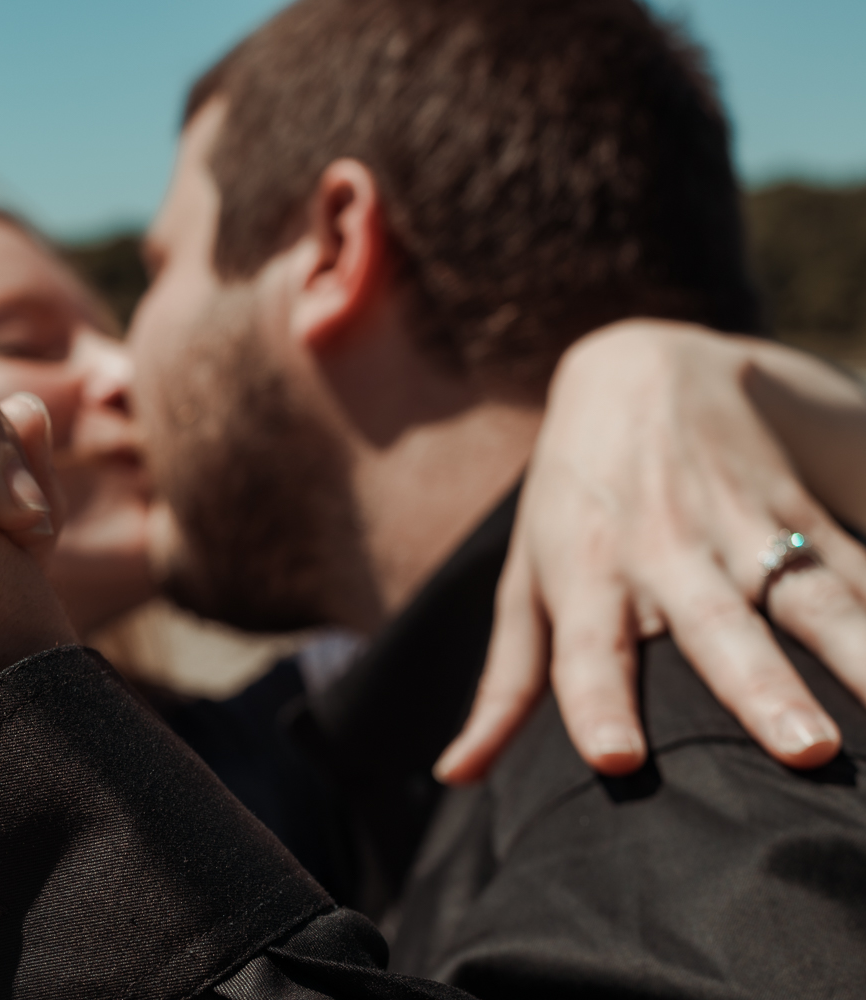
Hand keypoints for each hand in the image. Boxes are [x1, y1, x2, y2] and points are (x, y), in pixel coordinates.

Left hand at [438, 319, 865, 781]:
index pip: (587, 649)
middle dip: (760, 688)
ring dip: (857, 651)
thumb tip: (457, 776)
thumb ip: (504, 683)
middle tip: (805, 751)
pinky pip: (863, 560)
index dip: (598, 703)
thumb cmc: (571, 501)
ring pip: (810, 593)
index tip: (617, 761)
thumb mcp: (523, 579)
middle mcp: (666, 552)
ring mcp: (743, 526)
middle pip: (717, 627)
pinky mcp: (803, 505)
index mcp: (588, 575)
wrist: (637, 369)